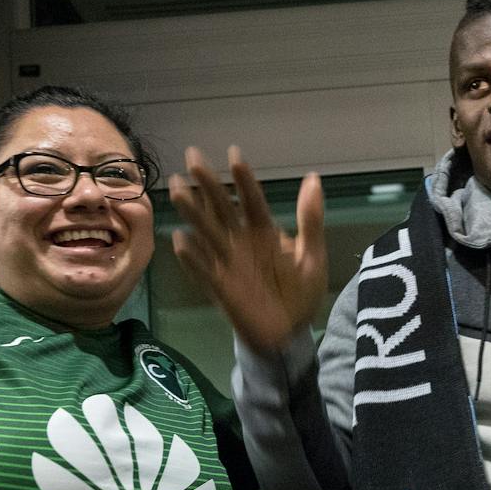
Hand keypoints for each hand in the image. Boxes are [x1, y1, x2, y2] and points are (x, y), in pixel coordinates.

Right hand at [169, 146, 327, 351]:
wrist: (290, 334)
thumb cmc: (300, 295)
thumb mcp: (313, 257)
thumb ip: (311, 220)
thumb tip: (313, 178)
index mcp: (265, 233)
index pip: (252, 200)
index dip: (244, 180)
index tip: (234, 155)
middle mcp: (241, 242)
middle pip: (223, 208)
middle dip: (208, 184)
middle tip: (192, 156)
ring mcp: (228, 264)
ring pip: (207, 232)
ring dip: (192, 211)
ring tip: (177, 188)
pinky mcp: (221, 288)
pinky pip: (203, 270)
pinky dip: (192, 257)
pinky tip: (180, 240)